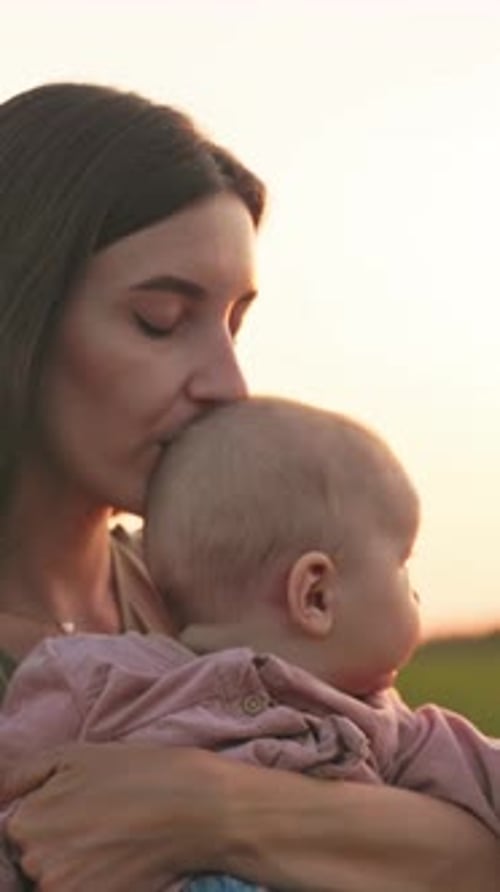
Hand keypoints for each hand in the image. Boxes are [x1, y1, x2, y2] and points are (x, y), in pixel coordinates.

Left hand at [5, 743, 229, 891]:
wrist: (195, 807)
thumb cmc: (137, 774)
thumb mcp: (74, 755)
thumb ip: (20, 776)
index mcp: (26, 823)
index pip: (14, 835)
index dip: (45, 822)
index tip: (76, 814)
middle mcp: (35, 863)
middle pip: (31, 863)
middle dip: (57, 846)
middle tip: (97, 825)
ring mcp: (61, 890)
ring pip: (53, 881)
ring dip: (74, 866)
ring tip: (109, 843)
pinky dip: (92, 882)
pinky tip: (116, 861)